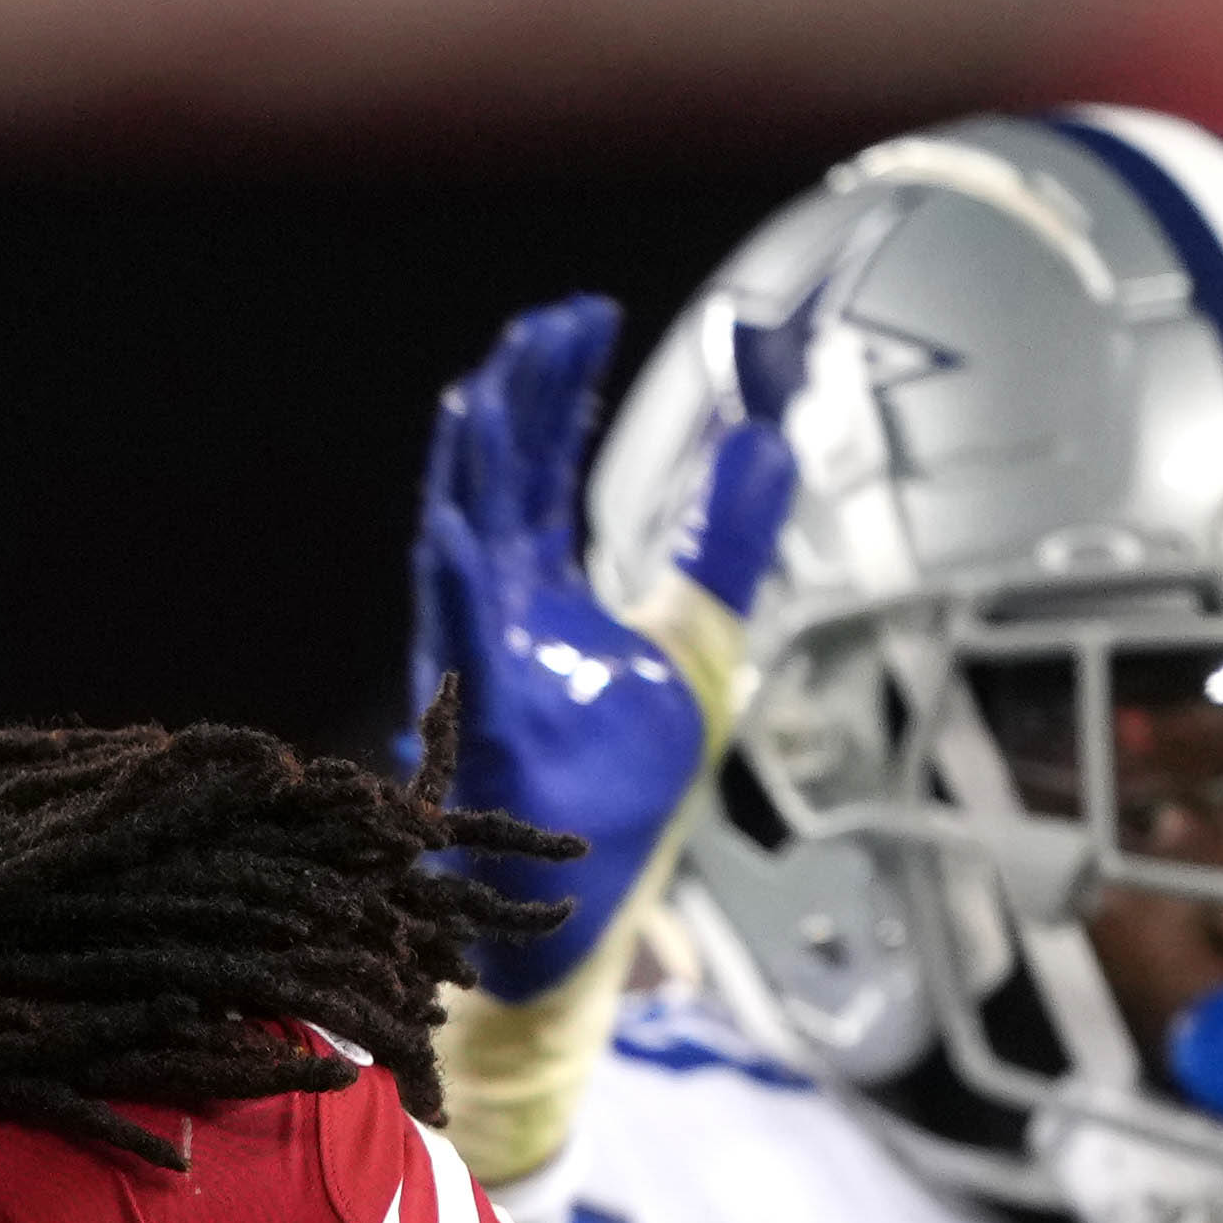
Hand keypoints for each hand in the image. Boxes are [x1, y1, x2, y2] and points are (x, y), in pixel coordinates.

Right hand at [402, 295, 799, 1005]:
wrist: (586, 905)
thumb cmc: (621, 790)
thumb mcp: (700, 641)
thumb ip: (725, 543)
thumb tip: (770, 441)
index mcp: (536, 592)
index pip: (537, 466)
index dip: (555, 389)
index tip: (586, 316)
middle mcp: (494, 616)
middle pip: (497, 483)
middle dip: (519, 399)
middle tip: (553, 323)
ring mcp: (480, 667)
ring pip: (462, 546)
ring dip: (472, 472)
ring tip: (486, 392)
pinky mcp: (486, 729)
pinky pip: (460, 648)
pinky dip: (453, 586)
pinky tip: (453, 527)